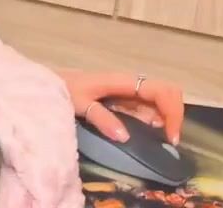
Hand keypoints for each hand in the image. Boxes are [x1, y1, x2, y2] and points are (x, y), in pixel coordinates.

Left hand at [59, 68, 185, 144]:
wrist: (48, 81)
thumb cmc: (62, 88)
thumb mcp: (79, 103)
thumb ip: (101, 118)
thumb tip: (125, 137)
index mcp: (123, 81)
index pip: (162, 90)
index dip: (173, 112)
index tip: (170, 137)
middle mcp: (130, 83)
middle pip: (167, 93)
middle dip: (173, 115)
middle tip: (169, 140)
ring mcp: (128, 90)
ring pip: (159, 100)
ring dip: (166, 118)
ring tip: (161, 140)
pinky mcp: (123, 98)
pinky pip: (146, 106)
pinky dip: (154, 119)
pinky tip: (148, 133)